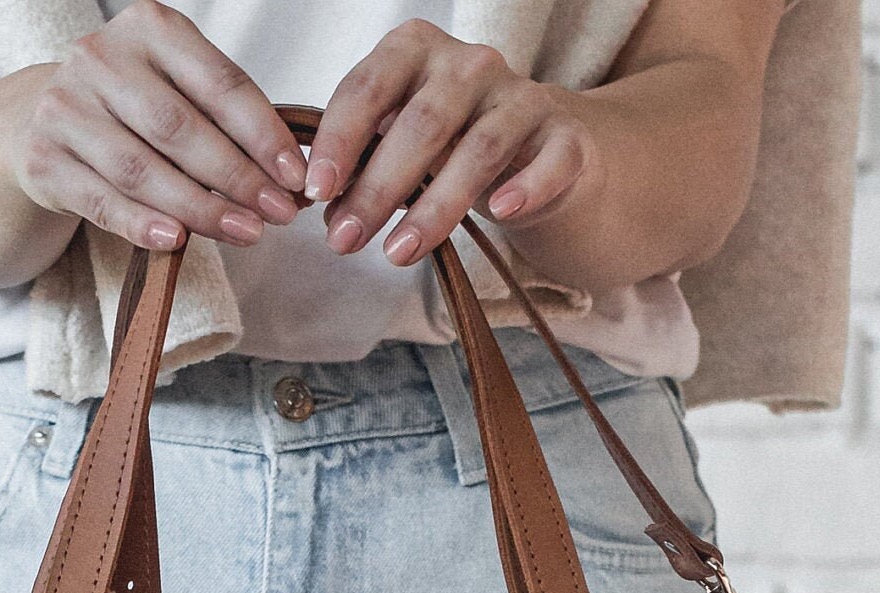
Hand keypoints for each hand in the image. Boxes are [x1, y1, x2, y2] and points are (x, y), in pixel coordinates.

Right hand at [0, 0, 306, 252]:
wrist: (37, 123)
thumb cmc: (128, 111)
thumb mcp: (174, 89)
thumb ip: (224, 118)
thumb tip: (292, 173)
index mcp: (148, 28)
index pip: (218, 82)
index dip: (262, 133)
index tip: (295, 177)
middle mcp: (101, 57)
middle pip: (180, 128)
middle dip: (237, 177)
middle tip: (277, 216)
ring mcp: (65, 106)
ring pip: (142, 168)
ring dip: (200, 208)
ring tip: (245, 233)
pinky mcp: (43, 159)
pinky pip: (103, 201)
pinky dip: (142, 224)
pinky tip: (177, 242)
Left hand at [305, 20, 587, 266]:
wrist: (539, 153)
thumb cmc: (455, 146)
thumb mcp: (402, 143)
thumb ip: (366, 164)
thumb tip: (327, 214)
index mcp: (417, 51)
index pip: (370, 87)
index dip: (340, 139)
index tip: (315, 192)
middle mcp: (471, 63)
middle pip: (421, 123)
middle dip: (377, 187)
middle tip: (344, 241)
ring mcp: (522, 96)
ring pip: (479, 149)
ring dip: (435, 207)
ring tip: (397, 254)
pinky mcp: (564, 135)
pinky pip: (550, 159)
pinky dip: (527, 185)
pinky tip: (502, 213)